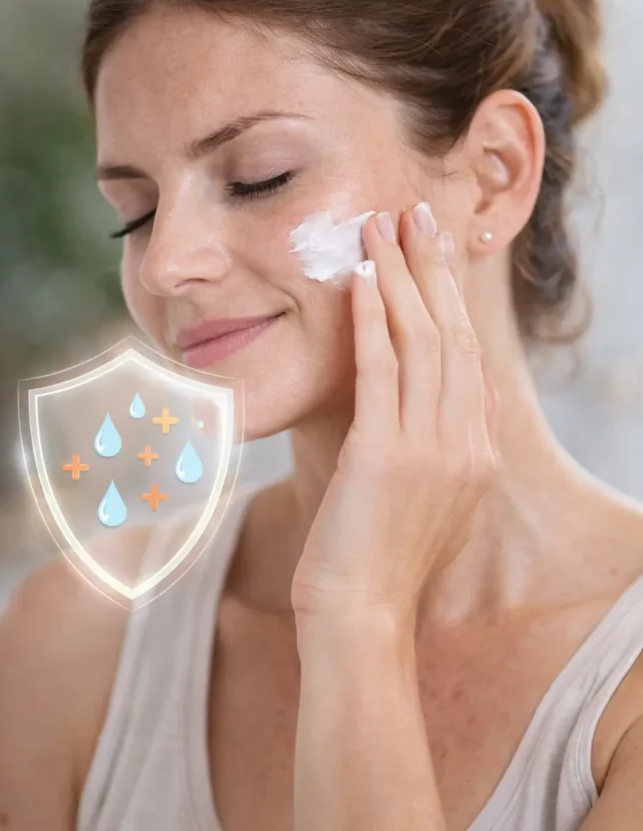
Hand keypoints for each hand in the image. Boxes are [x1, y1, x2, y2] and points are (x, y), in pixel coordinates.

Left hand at [290, 204, 499, 624]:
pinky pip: (381, 368)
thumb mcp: (424, 500)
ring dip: (400, 276)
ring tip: (383, 226)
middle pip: (454, 334)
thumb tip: (415, 405)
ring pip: (422, 339)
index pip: (468, 357)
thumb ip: (432, 449)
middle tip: (417, 215)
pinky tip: (358, 278)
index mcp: (476, 452)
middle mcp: (465, 443)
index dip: (453, 298)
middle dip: (434, 269)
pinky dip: (371, 317)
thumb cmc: (379, 562)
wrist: (363, 620)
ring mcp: (431, 448)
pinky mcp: (385, 454)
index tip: (437, 254)